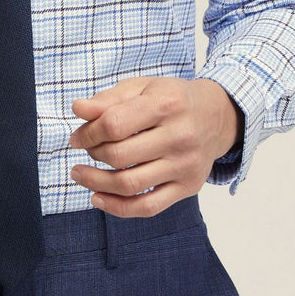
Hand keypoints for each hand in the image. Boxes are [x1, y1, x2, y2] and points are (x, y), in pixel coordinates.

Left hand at [67, 76, 239, 215]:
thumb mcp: (142, 87)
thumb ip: (108, 99)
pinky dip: (117, 208)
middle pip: (119, 156)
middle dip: (92, 154)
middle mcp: (179, 136)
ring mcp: (185, 165)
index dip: (87, 133)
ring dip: (96, 183)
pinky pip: (148, 207)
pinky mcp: (188, 186)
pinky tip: (98, 198)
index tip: (78, 137)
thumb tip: (78, 109)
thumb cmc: (172, 99)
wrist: (217, 116)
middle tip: (85, 150)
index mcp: (166, 104)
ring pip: (130, 184)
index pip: (114, 125)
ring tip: (80, 175)